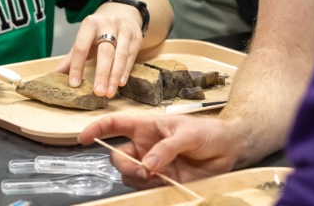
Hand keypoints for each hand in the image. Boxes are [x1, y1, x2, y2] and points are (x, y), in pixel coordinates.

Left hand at [51, 3, 143, 97]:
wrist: (122, 13)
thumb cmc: (97, 33)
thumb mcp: (82, 41)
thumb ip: (69, 60)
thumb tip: (50, 77)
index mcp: (89, 24)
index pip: (81, 47)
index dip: (77, 66)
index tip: (74, 84)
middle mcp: (108, 24)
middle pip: (105, 52)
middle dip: (101, 74)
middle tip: (98, 92)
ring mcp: (124, 29)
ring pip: (120, 55)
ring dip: (114, 76)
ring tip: (109, 93)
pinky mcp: (136, 36)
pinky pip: (131, 56)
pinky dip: (125, 71)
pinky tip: (120, 83)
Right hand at [78, 115, 248, 189]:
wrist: (230, 150)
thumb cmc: (209, 132)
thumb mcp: (187, 134)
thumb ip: (166, 148)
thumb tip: (148, 164)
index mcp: (146, 127)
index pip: (114, 125)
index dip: (96, 129)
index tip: (83, 138)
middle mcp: (144, 146)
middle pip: (117, 157)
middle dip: (122, 165)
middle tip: (141, 171)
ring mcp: (152, 164)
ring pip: (129, 175)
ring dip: (136, 178)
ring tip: (155, 176)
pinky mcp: (163, 181)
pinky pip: (145, 188)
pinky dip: (148, 188)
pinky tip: (162, 183)